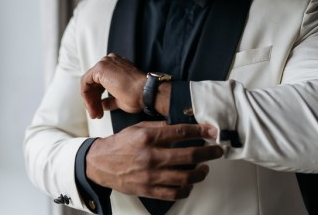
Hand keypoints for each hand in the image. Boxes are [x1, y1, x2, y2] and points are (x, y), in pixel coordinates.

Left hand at [81, 53, 145, 118]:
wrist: (146, 92)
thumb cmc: (139, 95)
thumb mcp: (120, 99)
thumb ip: (109, 100)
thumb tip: (102, 105)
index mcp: (116, 66)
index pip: (100, 82)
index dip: (97, 98)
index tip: (99, 110)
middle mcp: (110, 62)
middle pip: (94, 83)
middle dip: (93, 101)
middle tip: (95, 114)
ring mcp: (105, 63)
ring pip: (89, 83)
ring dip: (90, 100)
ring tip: (95, 114)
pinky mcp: (100, 69)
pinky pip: (86, 82)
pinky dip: (86, 96)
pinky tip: (91, 106)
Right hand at [86, 121, 222, 200]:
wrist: (100, 164)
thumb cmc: (120, 144)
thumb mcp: (138, 128)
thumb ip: (160, 127)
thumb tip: (181, 124)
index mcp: (148, 137)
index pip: (181, 132)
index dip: (200, 131)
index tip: (212, 131)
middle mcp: (151, 156)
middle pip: (190, 155)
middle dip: (209, 152)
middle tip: (217, 151)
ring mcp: (151, 175)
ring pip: (186, 176)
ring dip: (201, 172)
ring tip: (205, 168)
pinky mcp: (149, 189)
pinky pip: (174, 193)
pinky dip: (187, 188)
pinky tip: (190, 183)